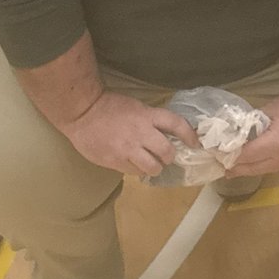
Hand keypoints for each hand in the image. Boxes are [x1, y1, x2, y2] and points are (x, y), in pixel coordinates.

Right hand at [64, 91, 199, 176]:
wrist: (82, 112)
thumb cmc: (109, 106)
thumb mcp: (135, 107)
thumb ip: (150, 121)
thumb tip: (165, 135)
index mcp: (147, 116)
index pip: (176, 124)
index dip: (189, 134)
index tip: (195, 142)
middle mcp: (141, 133)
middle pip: (167, 152)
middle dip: (169, 157)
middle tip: (165, 156)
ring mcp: (128, 149)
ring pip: (153, 168)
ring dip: (154, 168)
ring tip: (149, 163)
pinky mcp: (115, 162)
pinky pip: (134, 172)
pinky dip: (136, 170)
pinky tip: (131, 163)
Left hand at [223, 88, 278, 177]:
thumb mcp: (270, 110)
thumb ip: (254, 123)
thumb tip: (239, 130)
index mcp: (273, 145)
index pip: (245, 155)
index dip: (229, 156)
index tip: (215, 154)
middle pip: (252, 168)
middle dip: (235, 168)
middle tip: (220, 168)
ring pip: (262, 171)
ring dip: (247, 170)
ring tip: (232, 169)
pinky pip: (272, 168)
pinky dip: (259, 167)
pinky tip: (252, 164)